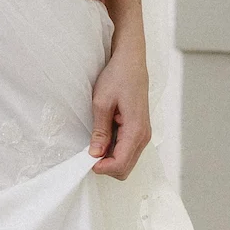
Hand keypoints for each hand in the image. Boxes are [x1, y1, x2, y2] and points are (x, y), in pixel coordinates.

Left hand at [89, 48, 150, 178]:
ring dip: (109, 159)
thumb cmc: (117, 77)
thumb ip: (100, 131)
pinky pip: (128, 150)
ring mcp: (143, 134)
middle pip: (125, 168)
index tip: (86, 161)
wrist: (131, 62)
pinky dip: (114, 151)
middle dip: (106, 167)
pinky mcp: (139, 130)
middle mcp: (144, 136)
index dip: (102, 168)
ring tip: (93, 144)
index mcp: (136, 130)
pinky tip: (102, 138)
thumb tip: (94, 154)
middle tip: (87, 154)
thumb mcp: (102, 103)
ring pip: (127, 161)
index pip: (121, 163)